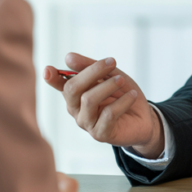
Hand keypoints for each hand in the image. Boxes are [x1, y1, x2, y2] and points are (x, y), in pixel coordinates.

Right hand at [43, 52, 164, 157]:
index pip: (60, 84)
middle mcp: (76, 109)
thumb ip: (90, 66)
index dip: (52, 78)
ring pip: (89, 100)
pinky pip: (108, 114)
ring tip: (122, 80)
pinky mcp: (100, 134)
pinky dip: (122, 102)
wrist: (143, 116)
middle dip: (92, 72)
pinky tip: (132, 96)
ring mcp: (87, 123)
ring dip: (108, 86)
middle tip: (112, 62)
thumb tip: (68, 57)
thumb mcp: (110, 74)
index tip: (48, 70)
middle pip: (72, 89)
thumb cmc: (122, 93)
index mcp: (76, 93)